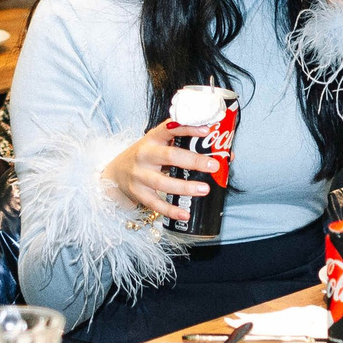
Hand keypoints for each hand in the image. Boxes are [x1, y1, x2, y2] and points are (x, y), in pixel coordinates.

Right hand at [103, 122, 218, 223]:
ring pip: (163, 182)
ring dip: (185, 187)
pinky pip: (155, 204)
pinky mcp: (138, 193)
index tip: (207, 130)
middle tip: (213, 166)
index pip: (170, 129)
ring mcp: (139, 175)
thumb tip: (227, 156)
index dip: (188, 128)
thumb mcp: (160, 145)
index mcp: (152, 139)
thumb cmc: (146, 156)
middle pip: (169, 157)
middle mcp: (144, 155)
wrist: (115, 173)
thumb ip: (186, 147)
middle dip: (193, 161)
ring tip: (205, 189)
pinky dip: (171, 210)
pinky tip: (185, 214)